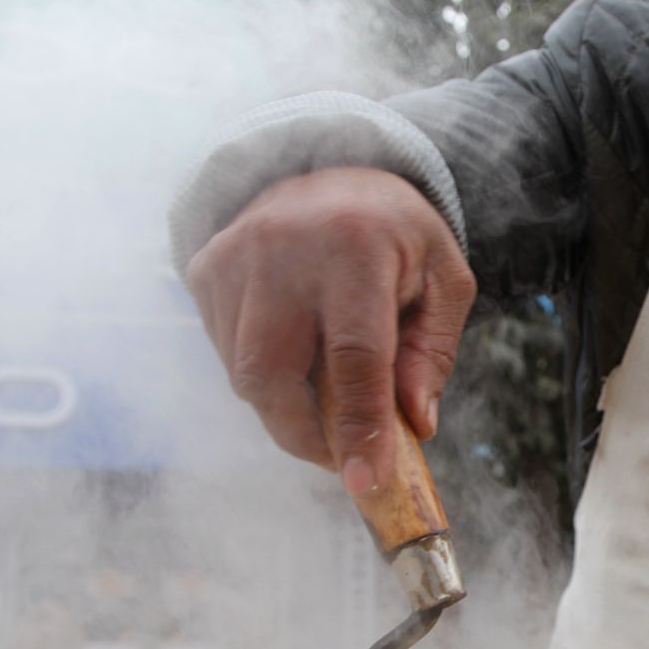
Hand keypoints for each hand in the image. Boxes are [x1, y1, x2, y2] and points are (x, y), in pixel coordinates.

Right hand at [186, 167, 476, 494]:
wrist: (328, 166)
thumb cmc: (395, 233)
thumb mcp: (443, 278)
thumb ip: (434, 352)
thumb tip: (415, 423)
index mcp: (356, 247)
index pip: (355, 357)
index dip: (359, 427)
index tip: (367, 482)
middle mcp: (284, 250)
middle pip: (275, 376)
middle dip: (306, 435)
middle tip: (342, 457)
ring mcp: (234, 259)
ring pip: (245, 373)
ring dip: (285, 407)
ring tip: (326, 397)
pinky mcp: (205, 270)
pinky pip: (225, 351)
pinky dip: (262, 375)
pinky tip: (294, 351)